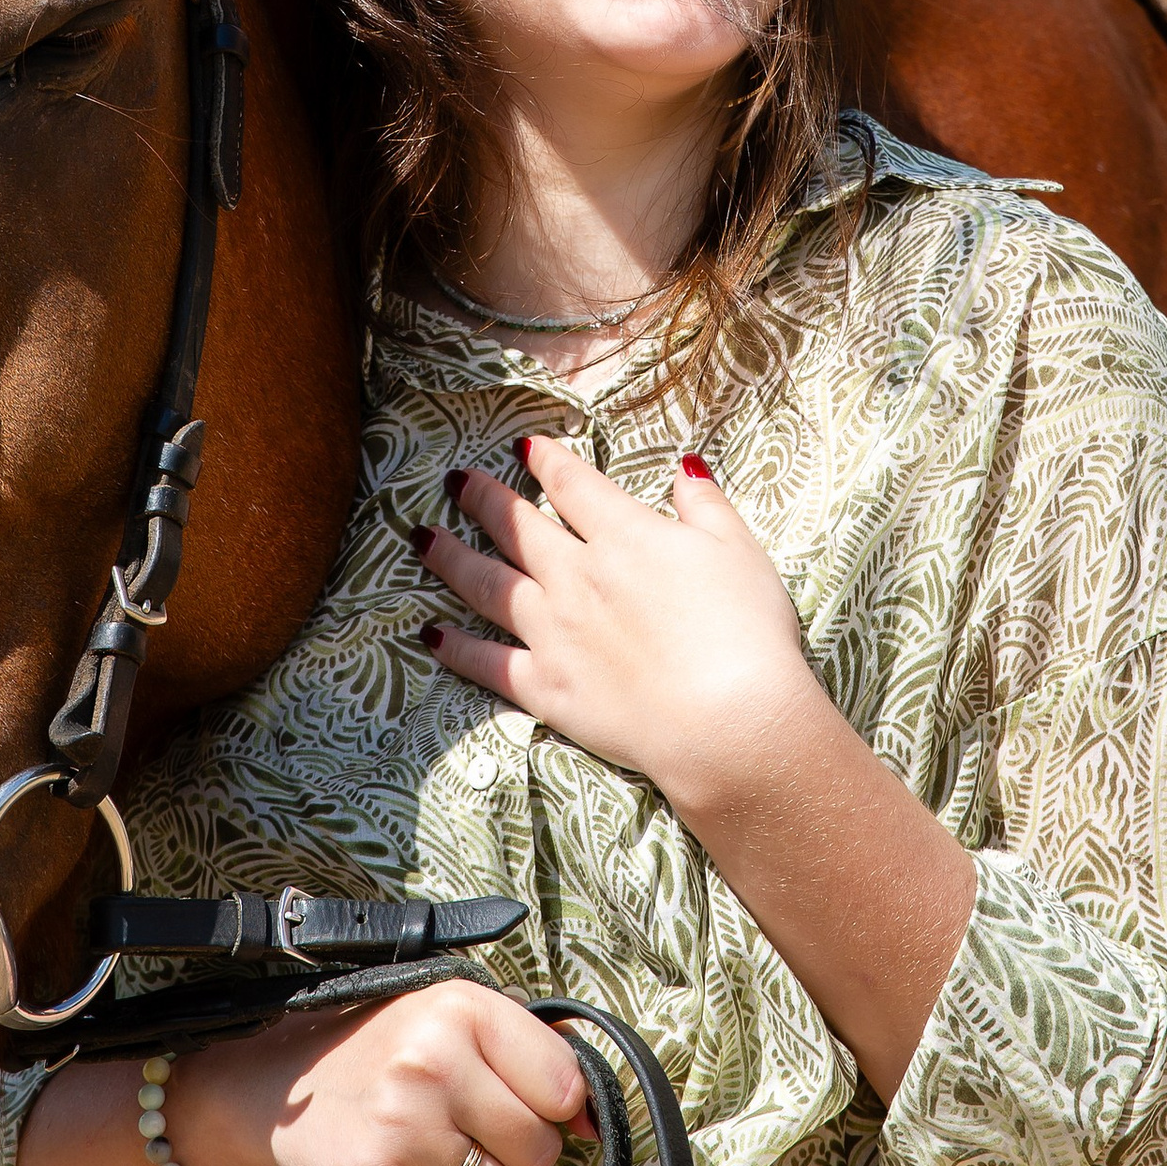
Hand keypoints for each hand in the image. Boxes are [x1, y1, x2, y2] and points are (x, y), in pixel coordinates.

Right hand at [206, 978, 593, 1165]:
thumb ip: (533, 1053)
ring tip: (443, 1153)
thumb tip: (594, 1119)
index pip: (564, 1086)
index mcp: (463, 1008)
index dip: (553, 1106)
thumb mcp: (458, 1019)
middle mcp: (432, 1061)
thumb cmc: (390, 1047)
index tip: (521, 1100)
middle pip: (537, 1148)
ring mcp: (400, 1123)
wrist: (285, 1082)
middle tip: (475, 1130)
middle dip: (518, 1151)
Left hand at [418, 435, 815, 820]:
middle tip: (454, 481)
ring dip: (448, 557)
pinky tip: (430, 633)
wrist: (728, 720)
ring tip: (420, 538)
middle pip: (516, 527)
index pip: (573, 485)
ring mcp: (554, 633)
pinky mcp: (545, 688)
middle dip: (482, 498)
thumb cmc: (746, 633)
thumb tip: (684, 469)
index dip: (545, 460)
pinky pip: (485, 662)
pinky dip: (454, 646)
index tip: (522, 445)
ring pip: (486, 584)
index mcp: (624, 537)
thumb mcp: (739, 551)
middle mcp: (576, 577)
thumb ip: (704, 506)